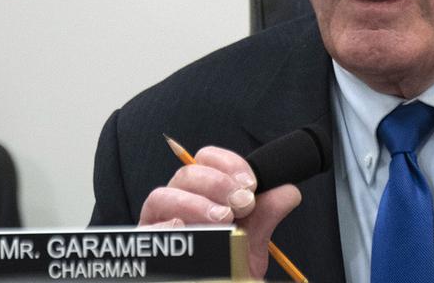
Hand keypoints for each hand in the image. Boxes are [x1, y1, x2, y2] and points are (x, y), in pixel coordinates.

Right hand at [139, 146, 301, 277]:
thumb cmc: (230, 272)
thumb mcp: (251, 247)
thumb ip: (265, 217)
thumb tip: (288, 191)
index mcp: (201, 196)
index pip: (207, 160)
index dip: (229, 164)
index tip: (251, 183)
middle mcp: (176, 206)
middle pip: (186, 174)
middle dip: (217, 183)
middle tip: (242, 203)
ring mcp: (158, 227)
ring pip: (161, 196)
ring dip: (194, 202)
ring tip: (222, 218)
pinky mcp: (145, 251)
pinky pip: (145, 230)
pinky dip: (164, 225)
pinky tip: (182, 227)